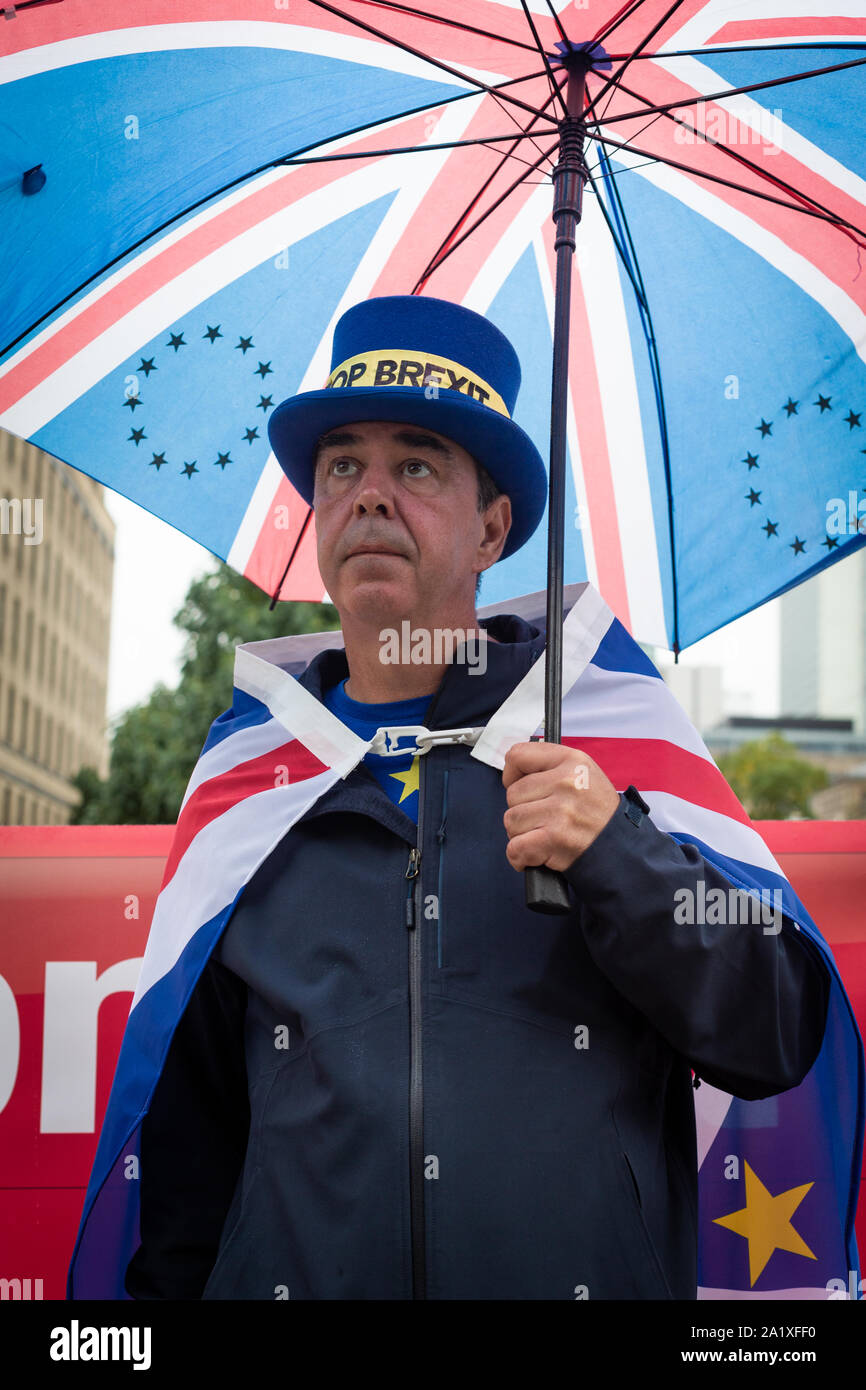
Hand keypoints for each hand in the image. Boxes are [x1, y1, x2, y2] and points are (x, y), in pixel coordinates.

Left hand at [501, 742, 620, 872]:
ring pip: (511, 821)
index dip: (511, 774)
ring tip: (544, 836)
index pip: (518, 755)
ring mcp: (560, 811)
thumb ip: (549, 767)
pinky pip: (515, 847)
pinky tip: (536, 855)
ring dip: (521, 834)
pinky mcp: (555, 839)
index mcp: (572, 760)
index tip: (519, 786)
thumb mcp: (583, 774)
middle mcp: (566, 782)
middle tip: (543, 820)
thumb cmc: (597, 813)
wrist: (622, 848)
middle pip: (512, 794)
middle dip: (522, 810)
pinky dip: (520, 857)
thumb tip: (511, 774)